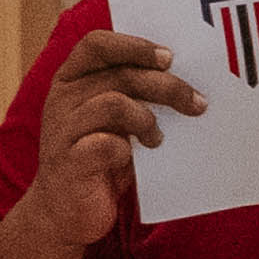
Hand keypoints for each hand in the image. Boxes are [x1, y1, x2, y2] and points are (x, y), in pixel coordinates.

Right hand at [22, 27, 196, 250]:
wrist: (64, 214)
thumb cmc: (96, 160)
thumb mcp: (112, 122)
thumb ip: (132, 96)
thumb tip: (185, 83)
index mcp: (70, 80)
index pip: (97, 44)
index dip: (135, 46)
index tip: (169, 58)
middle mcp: (62, 99)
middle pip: (119, 74)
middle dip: (166, 86)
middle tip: (196, 103)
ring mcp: (63, 130)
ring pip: (113, 103)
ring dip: (147, 118)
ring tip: (157, 139)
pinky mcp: (70, 163)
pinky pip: (106, 144)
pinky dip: (128, 149)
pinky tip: (133, 159)